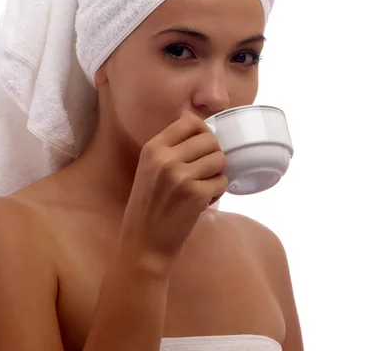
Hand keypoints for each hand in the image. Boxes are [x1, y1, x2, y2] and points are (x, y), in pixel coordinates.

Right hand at [117, 111, 227, 273]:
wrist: (143, 244)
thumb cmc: (148, 206)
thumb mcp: (149, 168)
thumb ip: (169, 147)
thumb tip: (195, 121)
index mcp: (153, 148)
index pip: (190, 122)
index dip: (203, 132)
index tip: (202, 147)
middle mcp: (165, 159)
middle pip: (210, 140)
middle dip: (213, 155)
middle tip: (204, 171)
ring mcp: (181, 177)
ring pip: (220, 159)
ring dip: (217, 173)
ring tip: (204, 186)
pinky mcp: (196, 196)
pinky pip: (222, 182)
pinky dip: (218, 192)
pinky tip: (204, 201)